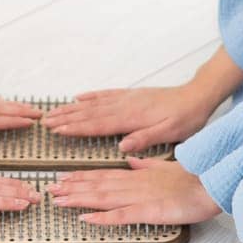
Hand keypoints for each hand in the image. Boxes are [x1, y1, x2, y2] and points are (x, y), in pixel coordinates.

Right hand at [41, 85, 218, 153]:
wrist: (196, 96)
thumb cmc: (185, 118)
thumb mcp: (170, 134)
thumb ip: (145, 139)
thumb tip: (122, 147)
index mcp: (132, 118)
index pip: (98, 124)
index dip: (76, 128)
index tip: (58, 130)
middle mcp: (125, 106)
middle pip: (90, 113)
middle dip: (66, 117)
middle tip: (46, 122)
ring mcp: (127, 98)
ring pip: (94, 103)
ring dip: (73, 107)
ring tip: (54, 110)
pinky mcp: (131, 94)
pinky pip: (106, 94)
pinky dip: (91, 96)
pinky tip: (79, 97)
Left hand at [47, 157, 220, 225]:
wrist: (212, 182)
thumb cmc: (192, 177)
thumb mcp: (165, 166)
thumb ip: (146, 164)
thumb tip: (131, 160)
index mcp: (137, 174)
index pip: (102, 175)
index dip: (80, 177)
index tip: (62, 178)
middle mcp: (133, 184)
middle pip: (96, 185)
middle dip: (71, 187)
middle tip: (49, 190)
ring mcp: (139, 197)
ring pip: (102, 197)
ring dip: (78, 199)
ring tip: (59, 201)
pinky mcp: (149, 211)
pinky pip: (121, 215)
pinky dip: (102, 217)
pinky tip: (85, 218)